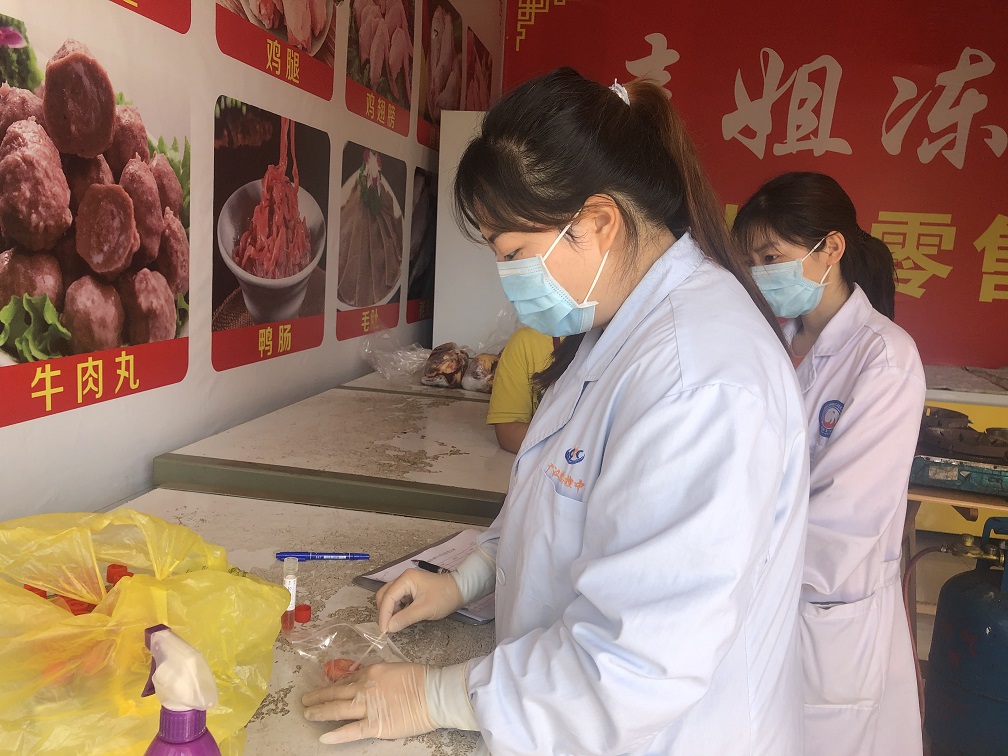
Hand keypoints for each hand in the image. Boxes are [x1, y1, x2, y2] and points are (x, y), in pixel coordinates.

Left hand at [302, 662, 436, 743]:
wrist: (434, 693)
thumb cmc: (420, 679)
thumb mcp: (394, 668)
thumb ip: (376, 675)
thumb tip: (364, 679)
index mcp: (371, 671)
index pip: (348, 679)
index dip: (335, 686)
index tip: (327, 689)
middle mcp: (365, 687)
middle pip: (336, 692)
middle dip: (318, 696)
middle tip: (305, 699)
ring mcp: (368, 706)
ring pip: (337, 710)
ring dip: (319, 711)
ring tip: (307, 713)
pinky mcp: (375, 725)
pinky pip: (351, 731)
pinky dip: (336, 735)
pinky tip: (324, 737)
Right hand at [376, 568, 463, 632]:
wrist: (460, 590)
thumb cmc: (444, 597)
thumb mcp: (425, 609)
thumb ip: (405, 618)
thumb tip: (389, 627)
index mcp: (406, 579)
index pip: (387, 597)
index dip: (384, 615)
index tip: (384, 630)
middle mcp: (403, 579)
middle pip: (384, 595)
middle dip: (384, 612)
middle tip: (387, 628)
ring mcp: (405, 584)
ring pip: (389, 598)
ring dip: (389, 611)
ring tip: (394, 624)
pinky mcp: (409, 590)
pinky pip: (396, 600)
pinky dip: (395, 610)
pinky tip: (400, 618)